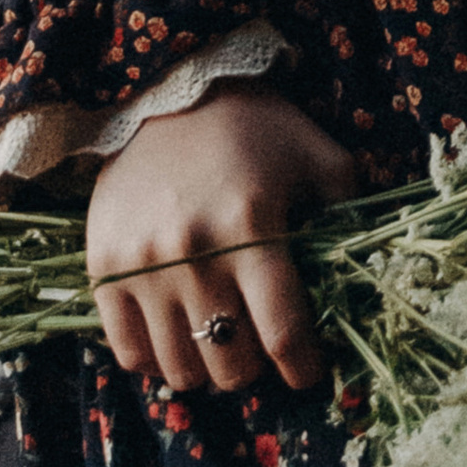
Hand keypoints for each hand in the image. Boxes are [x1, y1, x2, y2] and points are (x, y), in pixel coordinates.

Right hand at [85, 84, 355, 394]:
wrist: (169, 92)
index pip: (283, 331)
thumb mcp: (317, 155)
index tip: (311, 374)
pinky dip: (156, 363)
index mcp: (253, 225)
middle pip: (230, 361)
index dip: (303, 367)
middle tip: (261, 353)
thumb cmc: (255, 127)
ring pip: (179, 366)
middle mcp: (195, 252)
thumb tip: (364, 269)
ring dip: (207, 371)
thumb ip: (346, 209)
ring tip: (221, 350)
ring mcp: (142, 264)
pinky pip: (128, 350)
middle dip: (254, 370)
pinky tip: (177, 343)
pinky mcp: (103, 268)